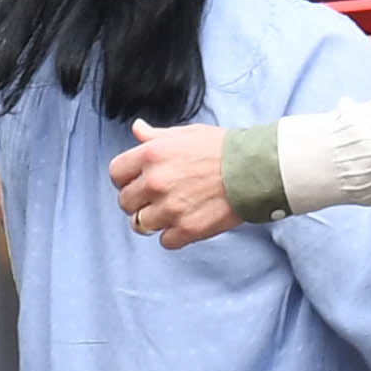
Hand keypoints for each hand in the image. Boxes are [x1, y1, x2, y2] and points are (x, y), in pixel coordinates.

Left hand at [109, 121, 241, 246]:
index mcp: (151, 155)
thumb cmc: (222, 149)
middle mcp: (155, 182)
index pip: (116, 174)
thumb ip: (156, 136)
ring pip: (141, 225)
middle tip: (157, 199)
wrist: (254, 169)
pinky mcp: (187, 229)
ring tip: (172, 212)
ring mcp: (170, 208)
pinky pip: (164, 241)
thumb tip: (137, 129)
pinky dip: (174, 236)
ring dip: (154, 221)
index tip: (137, 182)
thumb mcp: (185, 134)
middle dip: (138, 202)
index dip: (126, 180)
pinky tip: (187, 222)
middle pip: (125, 203)